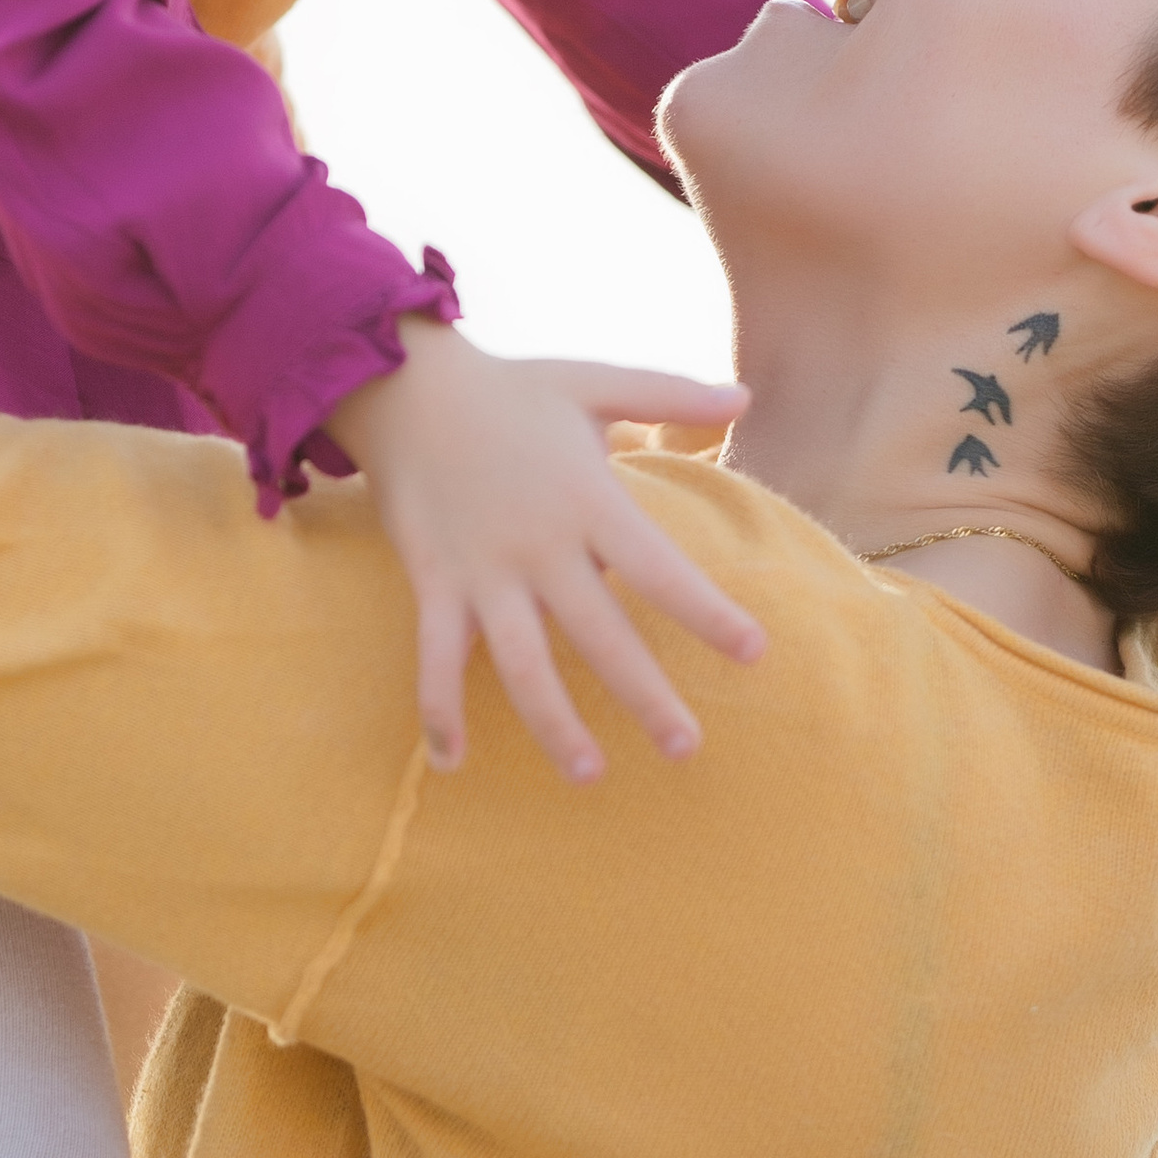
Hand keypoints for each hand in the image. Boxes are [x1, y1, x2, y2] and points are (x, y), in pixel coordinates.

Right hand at [325, 318, 762, 778]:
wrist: (402, 384)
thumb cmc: (511, 388)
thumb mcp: (595, 383)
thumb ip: (671, 393)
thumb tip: (747, 397)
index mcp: (586, 498)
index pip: (658, 569)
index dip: (706, 612)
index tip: (754, 653)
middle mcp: (538, 544)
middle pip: (600, 635)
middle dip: (644, 695)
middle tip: (686, 748)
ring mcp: (483, 570)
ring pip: (522, 663)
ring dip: (554, 723)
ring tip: (591, 775)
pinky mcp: (433, 582)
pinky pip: (435, 657)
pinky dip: (439, 709)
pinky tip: (455, 762)